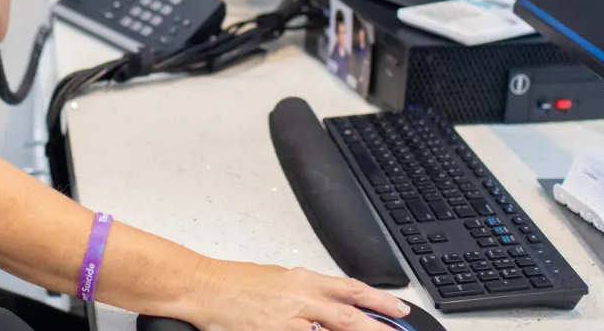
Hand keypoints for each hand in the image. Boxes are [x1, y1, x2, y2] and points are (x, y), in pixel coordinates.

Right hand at [188, 262, 411, 330]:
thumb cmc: (234, 282)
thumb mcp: (278, 278)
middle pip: (349, 316)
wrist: (204, 287)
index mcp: (303, 280)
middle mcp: (300, 299)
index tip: (399, 309)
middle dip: (379, 327)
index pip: (351, 289)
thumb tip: (329, 301)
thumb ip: (306, 291)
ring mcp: (287, 321)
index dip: (379, 300)